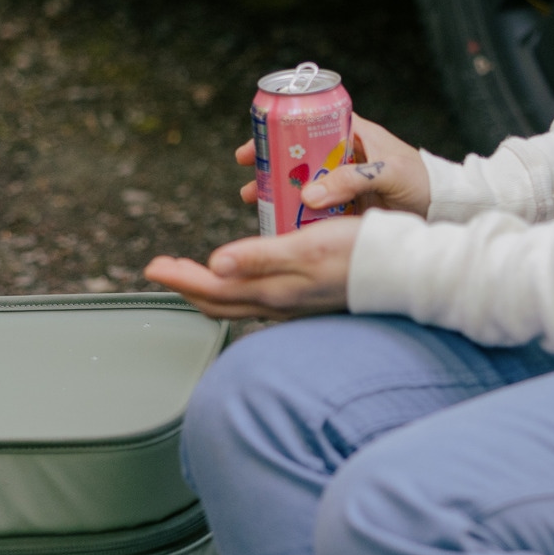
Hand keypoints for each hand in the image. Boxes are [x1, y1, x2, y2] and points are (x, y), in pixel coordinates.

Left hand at [145, 216, 360, 320]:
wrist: (401, 274)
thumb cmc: (358, 254)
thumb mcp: (306, 247)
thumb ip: (259, 257)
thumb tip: (213, 264)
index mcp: (273, 290)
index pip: (212, 290)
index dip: (180, 279)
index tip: (152, 267)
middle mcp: (278, 304)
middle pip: (218, 303)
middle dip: (185, 286)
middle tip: (160, 269)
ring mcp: (292, 306)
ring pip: (237, 305)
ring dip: (207, 291)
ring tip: (189, 275)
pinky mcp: (305, 302)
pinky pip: (256, 302)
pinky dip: (235, 291)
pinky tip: (239, 279)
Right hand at [231, 115, 431, 216]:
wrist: (445, 212)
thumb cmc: (423, 182)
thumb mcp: (389, 173)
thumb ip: (352, 180)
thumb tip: (308, 195)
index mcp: (354, 134)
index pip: (310, 122)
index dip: (280, 129)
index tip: (256, 141)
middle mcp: (345, 156)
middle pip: (299, 154)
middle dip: (271, 163)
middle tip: (247, 174)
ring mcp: (345, 183)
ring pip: (303, 181)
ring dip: (278, 189)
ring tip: (254, 200)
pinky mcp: (348, 208)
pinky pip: (315, 208)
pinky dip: (296, 212)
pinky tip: (279, 222)